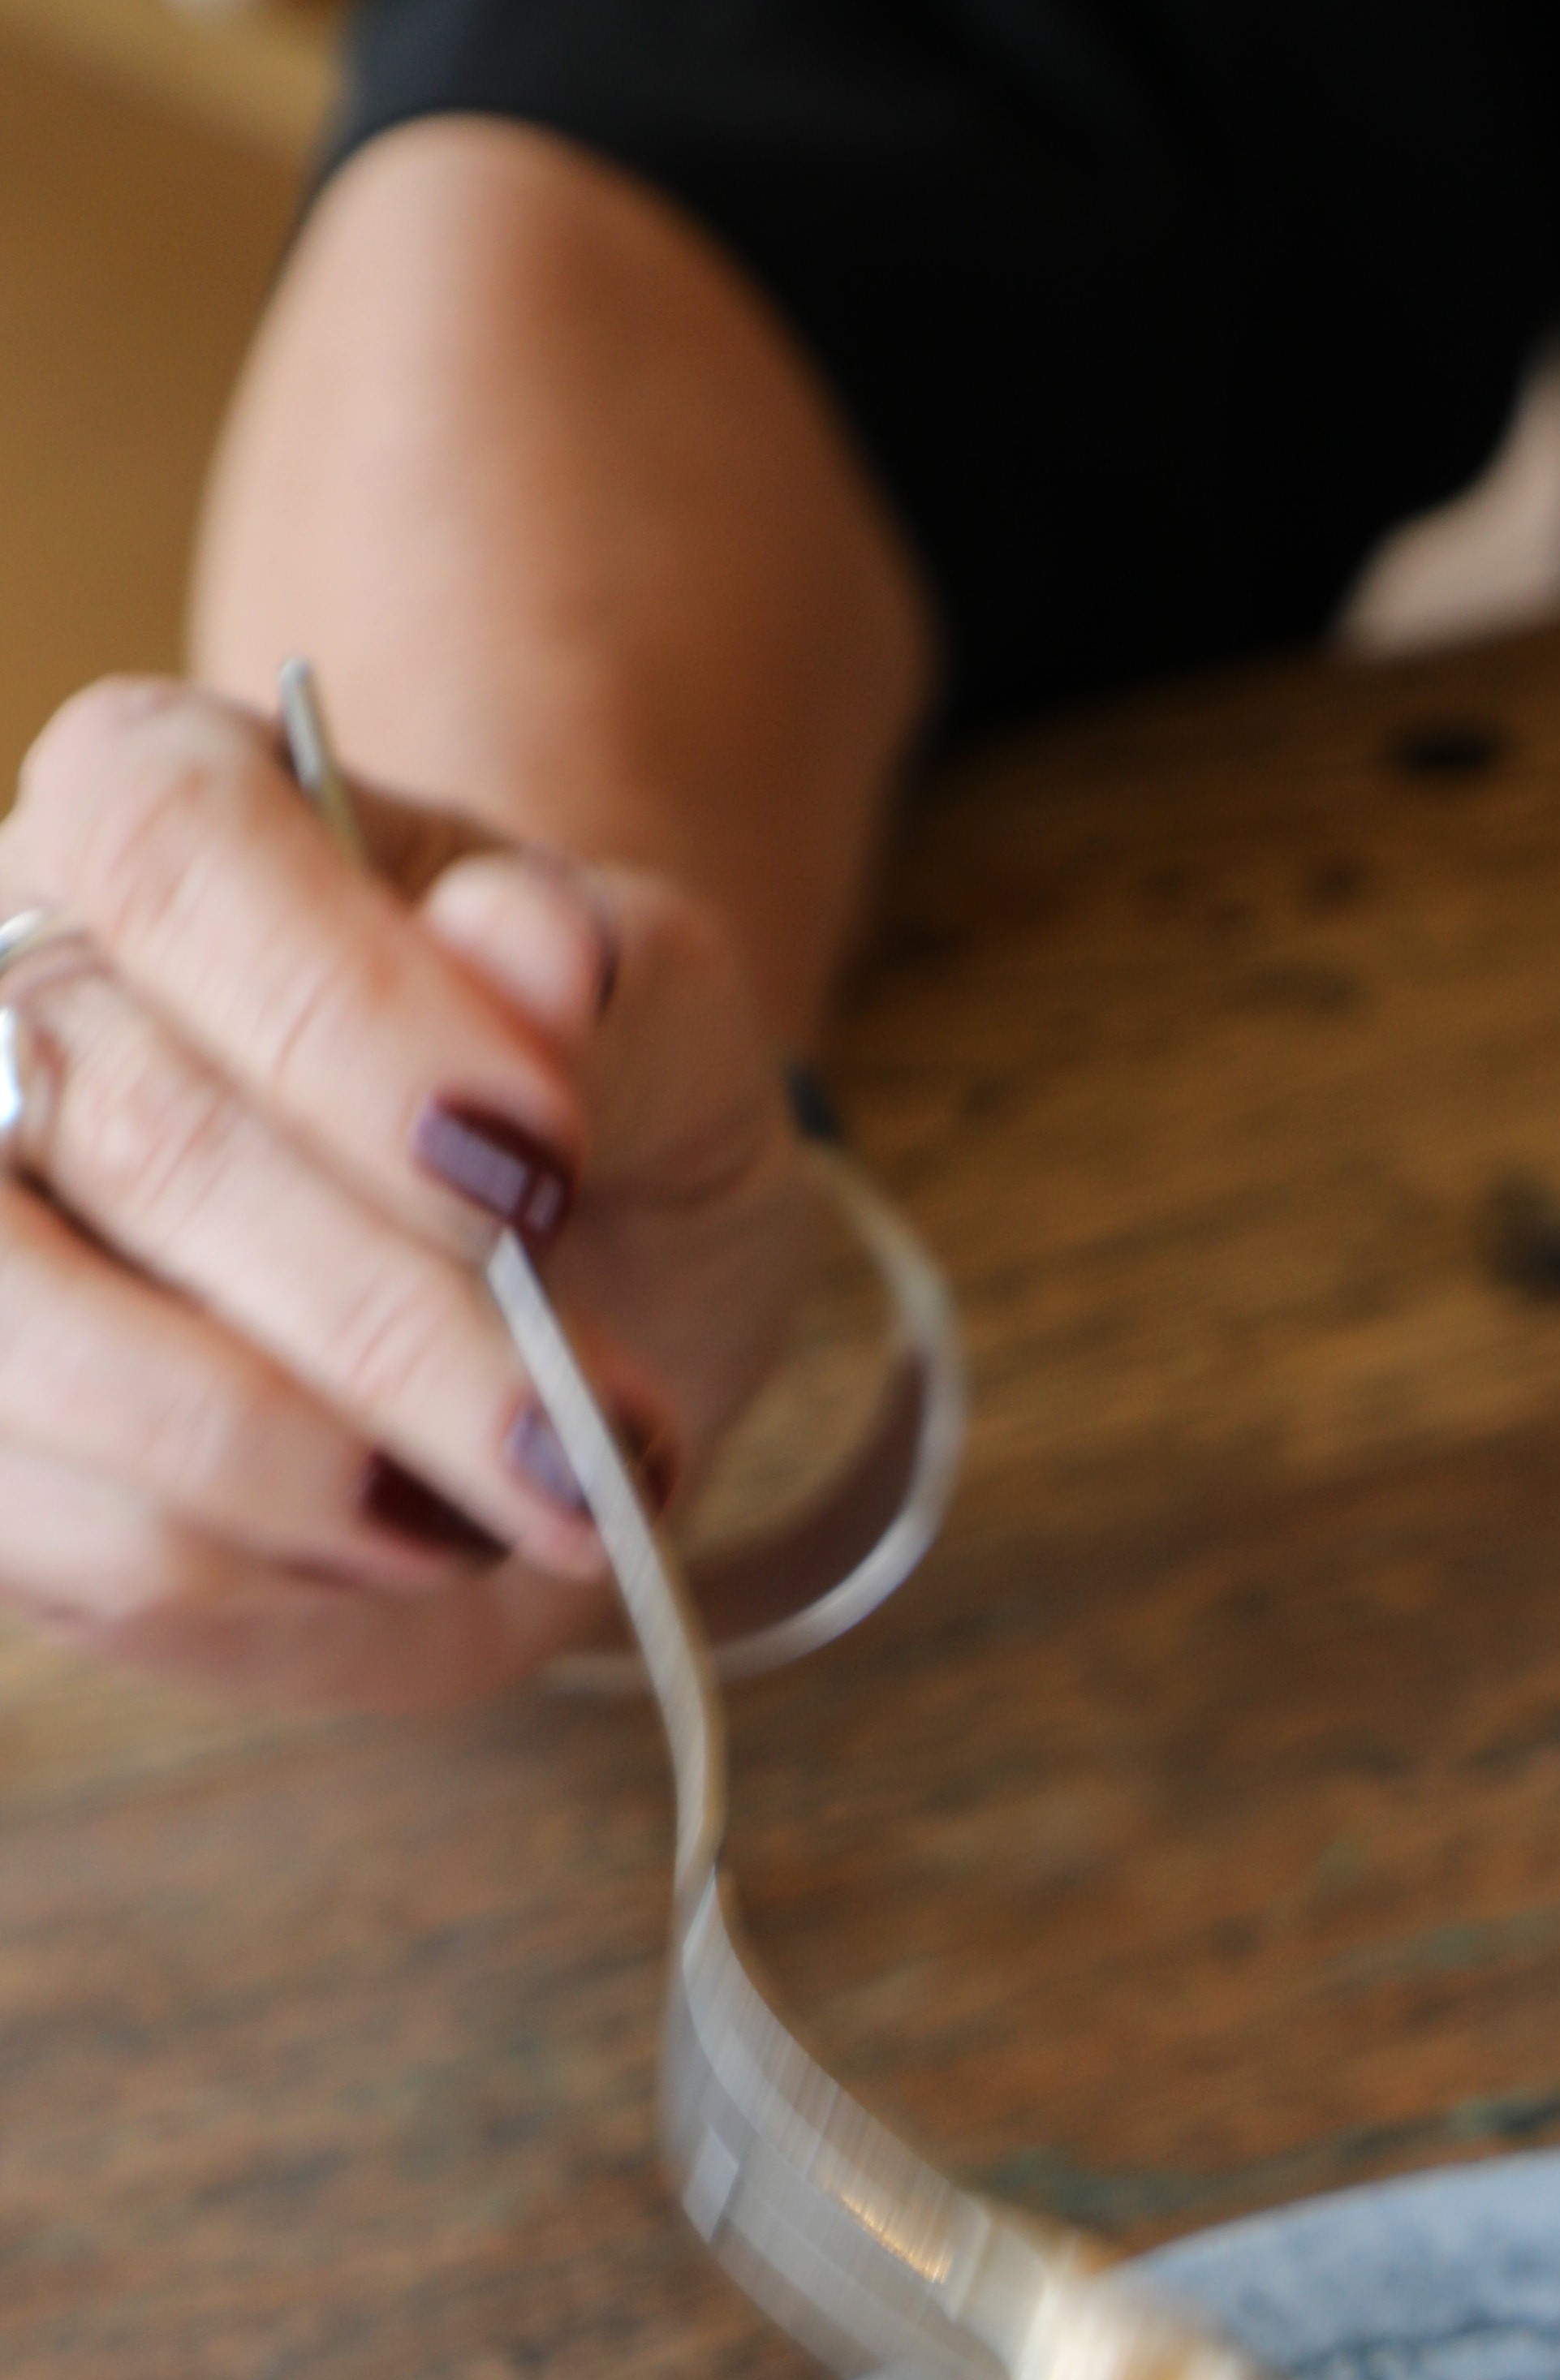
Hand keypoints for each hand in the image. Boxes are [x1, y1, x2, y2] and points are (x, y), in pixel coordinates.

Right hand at [0, 677, 815, 1701]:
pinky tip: (412, 1541)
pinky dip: (282, 1574)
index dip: (348, 1022)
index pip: (173, 859)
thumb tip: (537, 948)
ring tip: (525, 1504)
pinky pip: (94, 1541)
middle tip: (589, 1444)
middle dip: (391, 1324)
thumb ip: (614, 984)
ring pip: (51, 1357)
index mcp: (149, 805)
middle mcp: (0, 1000)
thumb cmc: (595, 1107)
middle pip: (133, 1135)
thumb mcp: (671, 1023)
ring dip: (320, 1474)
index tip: (543, 1167)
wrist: (564, 1276)